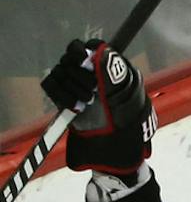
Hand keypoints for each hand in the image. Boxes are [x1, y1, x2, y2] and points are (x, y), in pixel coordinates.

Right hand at [43, 40, 154, 174]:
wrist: (113, 154)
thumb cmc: (129, 129)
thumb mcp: (128, 100)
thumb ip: (115, 74)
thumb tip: (103, 50)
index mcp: (109, 72)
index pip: (92, 47)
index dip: (87, 50)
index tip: (87, 59)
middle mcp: (90, 76)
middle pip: (71, 57)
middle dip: (80, 73)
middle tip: (93, 91)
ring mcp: (75, 87)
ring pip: (60, 70)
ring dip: (72, 85)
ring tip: (88, 102)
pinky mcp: (63, 99)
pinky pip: (51, 84)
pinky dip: (61, 95)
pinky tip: (76, 108)